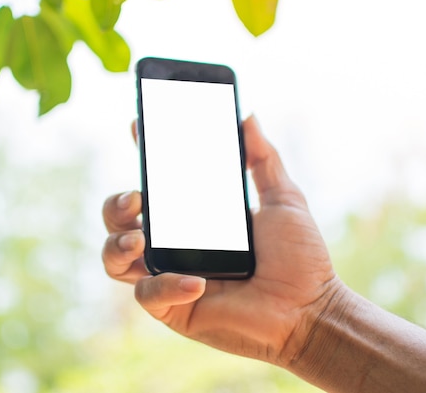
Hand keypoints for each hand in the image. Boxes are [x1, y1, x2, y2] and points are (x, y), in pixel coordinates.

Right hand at [102, 116, 341, 365]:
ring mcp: (171, 277)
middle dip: (115, 206)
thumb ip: (263, 158)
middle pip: (120, 222)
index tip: (138, 128)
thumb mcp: (283, 199)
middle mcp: (175, 246)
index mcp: (194, 219)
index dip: (141, 157)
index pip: (156, 186)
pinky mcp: (176, 309)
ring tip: (139, 240)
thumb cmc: (299, 258)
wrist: (310, 310)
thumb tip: (248, 115)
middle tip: (137, 198)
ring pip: (115, 260)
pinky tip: (196, 282)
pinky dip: (165, 286)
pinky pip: (149, 295)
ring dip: (117, 245)